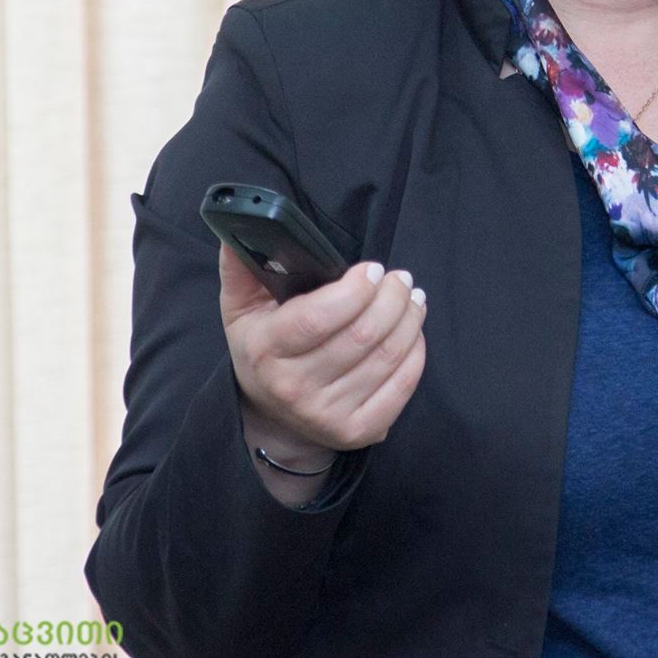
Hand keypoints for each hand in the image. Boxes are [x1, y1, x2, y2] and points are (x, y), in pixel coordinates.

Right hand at [219, 247, 428, 464]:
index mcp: (265, 351)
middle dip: (392, 299)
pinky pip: (402, 386)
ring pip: (387, 357)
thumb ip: (242, 266)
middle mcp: (294, 388)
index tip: (373, 270)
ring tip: (412, 298)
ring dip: (409, 320)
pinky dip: (415, 352)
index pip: (318, 318)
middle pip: (362, 335)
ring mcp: (327, 415)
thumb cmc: (263, 348)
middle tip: (400, 279)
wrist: (271, 415)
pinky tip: (413, 332)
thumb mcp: (242, 309)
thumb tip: (241, 226)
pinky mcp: (358, 431)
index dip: (354, 290)